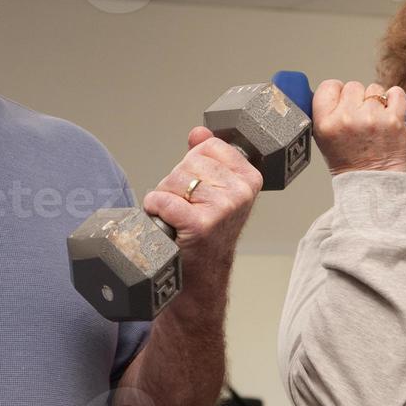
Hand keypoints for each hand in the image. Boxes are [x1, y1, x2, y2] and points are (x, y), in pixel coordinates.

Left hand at [143, 128, 262, 292]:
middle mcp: (240, 192)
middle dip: (177, 183)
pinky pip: (163, 200)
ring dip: (165, 198)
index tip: (199, 188)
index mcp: (249, 178)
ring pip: (174, 181)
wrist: (203, 274)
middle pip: (188, 163)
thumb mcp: (216, 190)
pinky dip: (155, 208)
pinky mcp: (200, 224)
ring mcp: (222, 208)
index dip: (193, 166)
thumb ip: (209, 157)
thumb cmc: (208, 231)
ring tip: (178, 217)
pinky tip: (166, 221)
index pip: (208, 147)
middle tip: (187, 207)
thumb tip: (199, 132)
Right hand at [311, 80, 405, 175]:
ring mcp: (372, 118)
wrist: (372, 184)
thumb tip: (334, 92)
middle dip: (357, 99)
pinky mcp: (395, 121)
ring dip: (376, 101)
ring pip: (374, 89)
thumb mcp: (322, 139)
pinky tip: (391, 112)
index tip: (342, 104)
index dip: (337, 93)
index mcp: (325, 122)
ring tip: (375, 121)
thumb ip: (325, 114)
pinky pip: (396, 93)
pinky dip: (396, 99)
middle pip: (352, 86)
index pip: (328, 86)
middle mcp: (346, 118)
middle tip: (360, 118)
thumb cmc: (349, 162)